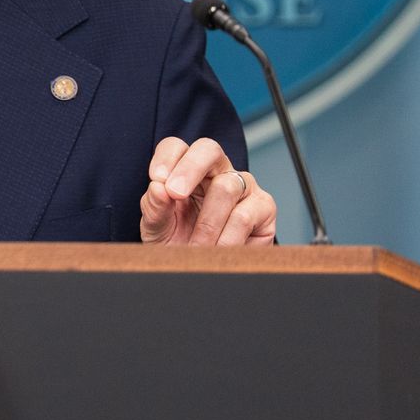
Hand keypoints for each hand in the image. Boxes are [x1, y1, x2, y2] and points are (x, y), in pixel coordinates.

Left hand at [139, 137, 276, 244]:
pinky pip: (244, 215)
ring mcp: (244, 186)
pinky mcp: (264, 207)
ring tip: (196, 247)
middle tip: (175, 194)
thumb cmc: (179, 244)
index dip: (167, 158)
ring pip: (226, 186)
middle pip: (209, 149)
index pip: (176, 147)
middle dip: (189, 170)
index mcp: (187, 169)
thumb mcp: (158, 228)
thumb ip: (155, 207)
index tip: (157, 178)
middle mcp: (218, 171)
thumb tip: (157, 187)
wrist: (204, 272)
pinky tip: (217, 251)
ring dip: (207, 223)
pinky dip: (226, 239)